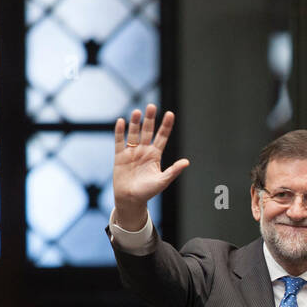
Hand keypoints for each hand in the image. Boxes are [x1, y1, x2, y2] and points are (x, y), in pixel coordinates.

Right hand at [112, 104, 189, 229]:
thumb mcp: (162, 181)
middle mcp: (144, 151)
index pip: (162, 137)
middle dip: (150, 119)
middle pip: (147, 131)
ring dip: (135, 123)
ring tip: (137, 112)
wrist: (130, 199)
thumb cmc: (148, 192)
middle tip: (152, 106)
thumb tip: (186, 162)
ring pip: (134, 133)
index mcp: (155, 155)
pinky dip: (120, 132)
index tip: (170, 114)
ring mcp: (131, 152)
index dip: (166, 126)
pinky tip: (121, 121)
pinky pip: (119, 141)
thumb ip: (173, 171)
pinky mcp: (120, 156)